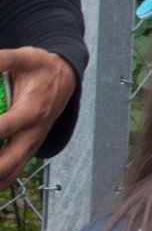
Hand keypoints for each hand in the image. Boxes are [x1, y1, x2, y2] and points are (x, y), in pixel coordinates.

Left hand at [0, 48, 76, 189]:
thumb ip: (1, 60)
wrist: (66, 79)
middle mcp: (34, 133)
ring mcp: (32, 144)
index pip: (4, 128)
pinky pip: (11, 173)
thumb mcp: (25, 56)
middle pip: (8, 163)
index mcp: (33, 110)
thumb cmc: (42, 66)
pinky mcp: (29, 149)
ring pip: (10, 174)